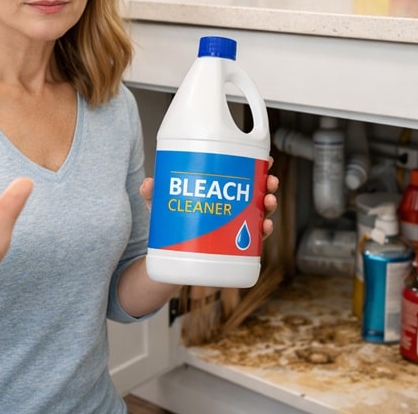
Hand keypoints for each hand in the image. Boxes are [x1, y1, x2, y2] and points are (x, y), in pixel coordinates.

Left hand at [139, 159, 279, 240]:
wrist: (169, 260)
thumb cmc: (169, 226)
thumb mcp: (160, 207)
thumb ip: (153, 196)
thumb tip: (148, 184)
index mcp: (217, 191)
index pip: (239, 173)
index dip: (255, 164)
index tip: (266, 158)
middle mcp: (229, 206)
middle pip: (255, 191)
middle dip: (267, 184)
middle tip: (270, 181)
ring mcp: (234, 226)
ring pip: (258, 212)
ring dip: (269, 205)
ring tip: (268, 202)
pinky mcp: (234, 246)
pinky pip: (253, 239)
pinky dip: (262, 232)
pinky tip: (265, 227)